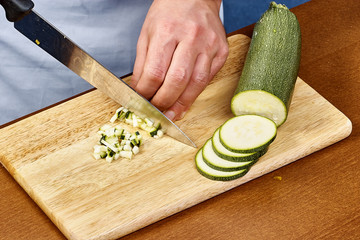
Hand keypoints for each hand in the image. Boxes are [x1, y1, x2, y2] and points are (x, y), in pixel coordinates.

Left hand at [130, 0, 228, 120]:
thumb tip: (140, 91)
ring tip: (172, 114)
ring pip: (197, 83)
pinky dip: (195, 93)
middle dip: (164, 102)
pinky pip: (208, 78)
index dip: (146, 92)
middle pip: (177, 80)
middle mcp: (191, 37)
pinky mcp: (222, 51)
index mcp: (167, 31)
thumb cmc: (168, 14)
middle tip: (156, 112)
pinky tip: (186, 100)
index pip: (155, 72)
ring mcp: (210, 45)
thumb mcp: (146, 34)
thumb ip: (142, 64)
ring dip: (182, 103)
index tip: (141, 101)